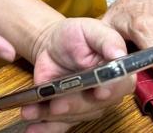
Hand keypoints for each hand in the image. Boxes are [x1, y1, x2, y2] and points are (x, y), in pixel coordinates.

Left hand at [20, 18, 133, 132]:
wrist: (53, 44)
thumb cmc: (76, 35)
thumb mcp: (91, 29)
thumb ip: (106, 39)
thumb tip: (118, 53)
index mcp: (117, 72)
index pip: (120, 84)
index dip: (110, 89)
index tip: (99, 91)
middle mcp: (105, 93)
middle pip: (94, 105)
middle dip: (74, 105)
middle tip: (57, 104)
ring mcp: (86, 105)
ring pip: (73, 116)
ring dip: (52, 116)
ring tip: (31, 110)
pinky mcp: (67, 112)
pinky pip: (59, 125)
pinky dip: (45, 128)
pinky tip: (32, 128)